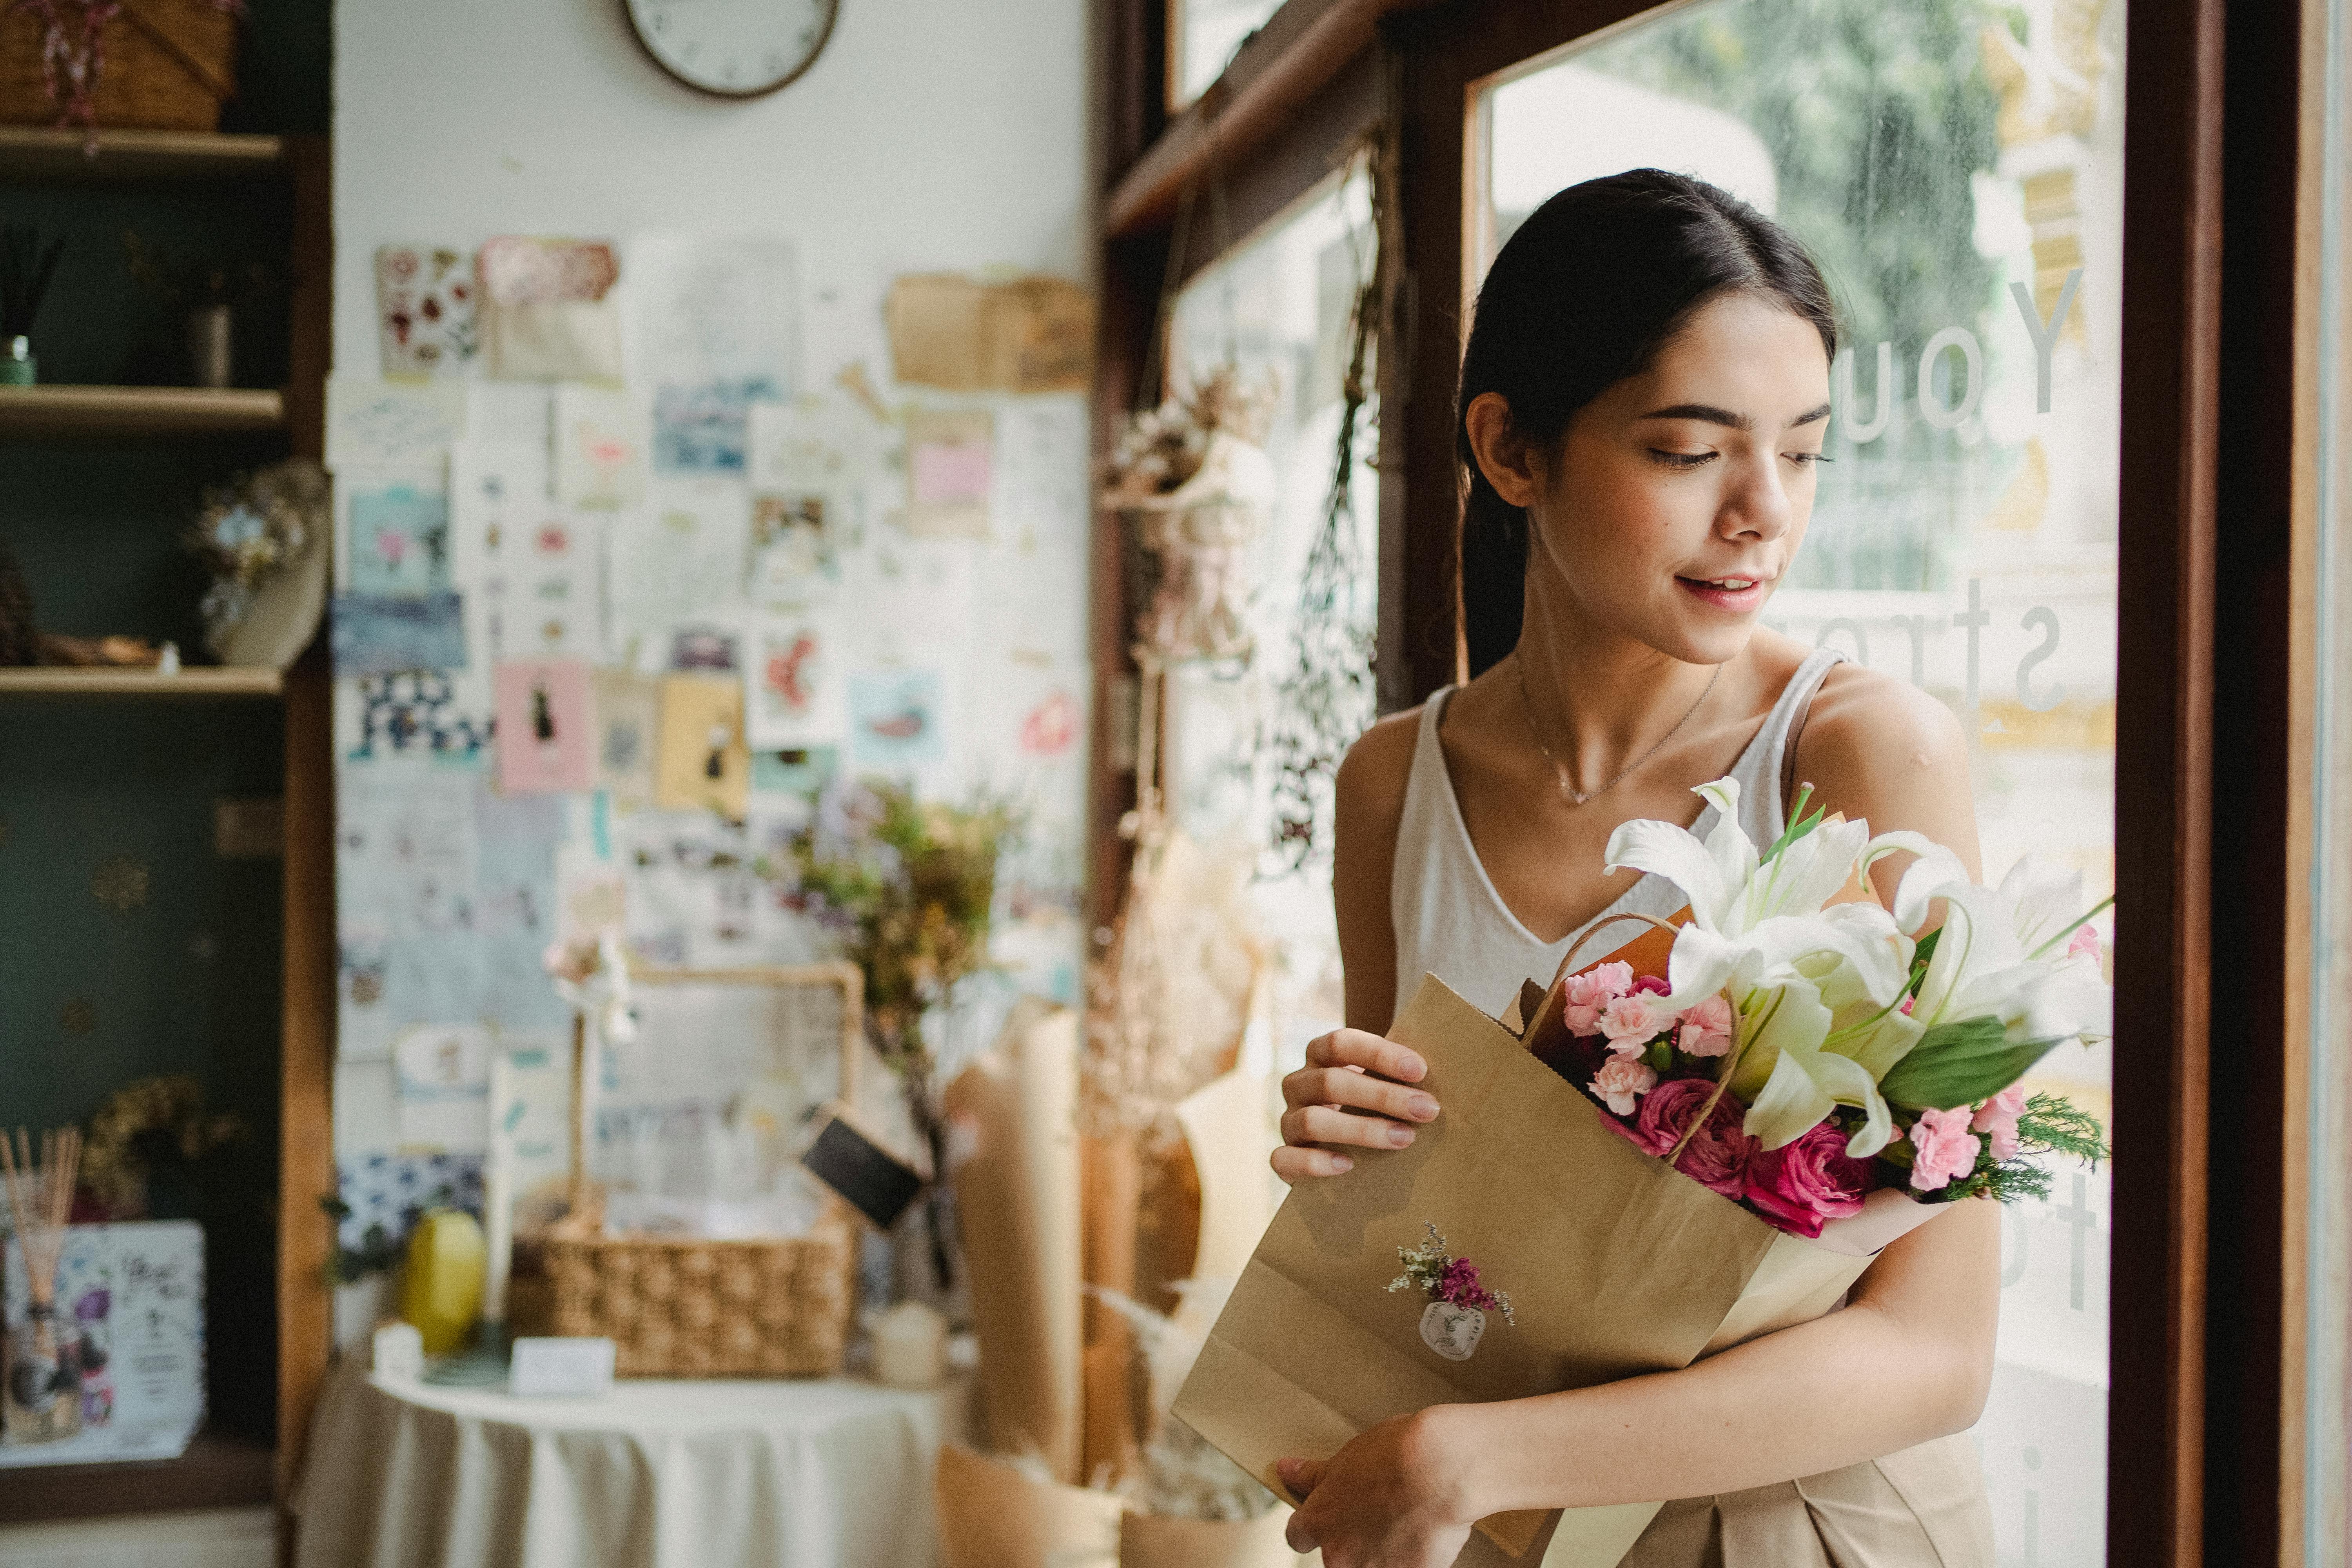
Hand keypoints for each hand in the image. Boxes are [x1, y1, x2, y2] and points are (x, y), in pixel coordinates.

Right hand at [1272, 1029, 1440, 1183]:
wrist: (1336, 1152)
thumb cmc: (1368, 1110)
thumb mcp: (1379, 1087)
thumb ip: (1398, 1079)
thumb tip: (1447, 1078)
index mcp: (1320, 1057)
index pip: (1341, 1043)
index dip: (1379, 1054)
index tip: (1420, 1071)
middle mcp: (1298, 1084)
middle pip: (1331, 1081)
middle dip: (1383, 1096)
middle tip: (1427, 1110)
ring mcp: (1287, 1121)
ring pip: (1313, 1120)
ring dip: (1362, 1130)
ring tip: (1405, 1139)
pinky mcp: (1283, 1158)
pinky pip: (1286, 1158)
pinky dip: (1317, 1162)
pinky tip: (1349, 1166)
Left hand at [1278, 1410, 1475, 1567]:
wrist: (1441, 1469)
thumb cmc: (1397, 1456)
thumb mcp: (1345, 1457)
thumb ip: (1313, 1475)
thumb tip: (1288, 1471)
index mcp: (1319, 1522)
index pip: (1298, 1535)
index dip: (1313, 1523)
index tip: (1327, 1516)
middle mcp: (1340, 1554)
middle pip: (1336, 1554)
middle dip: (1352, 1537)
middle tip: (1376, 1511)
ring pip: (1370, 1564)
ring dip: (1381, 1548)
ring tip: (1403, 1519)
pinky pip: (1404, 1567)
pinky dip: (1410, 1555)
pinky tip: (1422, 1532)